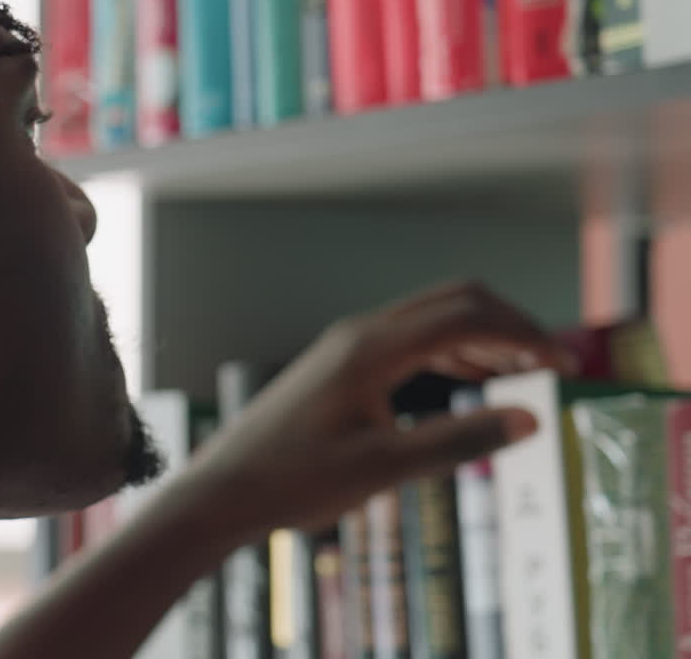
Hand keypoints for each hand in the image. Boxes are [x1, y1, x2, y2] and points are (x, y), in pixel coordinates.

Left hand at [182, 281, 578, 538]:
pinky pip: (409, 341)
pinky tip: (471, 379)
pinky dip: (451, 350)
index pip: (467, 315)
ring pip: (431, 319)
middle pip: (453, 301)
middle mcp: (360, 335)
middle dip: (510, 325)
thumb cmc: (293, 480)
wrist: (224, 488)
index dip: (524, 335)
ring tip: (524, 373)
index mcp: (372, 349)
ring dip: (482, 337)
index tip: (564, 367)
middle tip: (552, 366)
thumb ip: (457, 442)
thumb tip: (530, 418)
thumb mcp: (383, 470)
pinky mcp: (340, 365)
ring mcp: (347, 347)